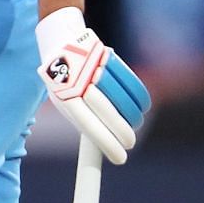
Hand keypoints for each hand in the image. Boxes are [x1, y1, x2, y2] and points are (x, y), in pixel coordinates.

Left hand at [36, 8, 149, 163]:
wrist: (61, 43)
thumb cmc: (65, 82)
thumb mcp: (65, 101)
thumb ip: (83, 120)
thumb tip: (102, 148)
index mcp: (65, 97)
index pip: (89, 125)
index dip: (107, 143)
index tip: (121, 158)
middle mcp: (78, 82)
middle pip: (107, 112)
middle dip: (122, 132)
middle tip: (130, 143)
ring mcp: (93, 67)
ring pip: (122, 97)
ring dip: (133, 116)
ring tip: (135, 123)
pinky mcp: (107, 56)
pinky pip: (131, 81)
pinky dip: (139, 97)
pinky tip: (142, 108)